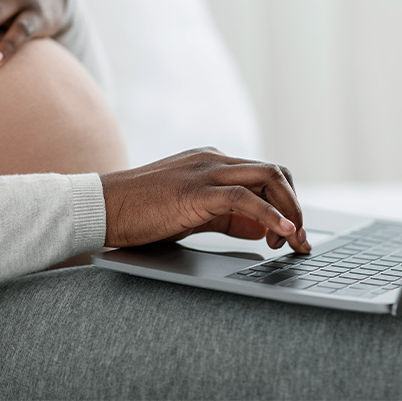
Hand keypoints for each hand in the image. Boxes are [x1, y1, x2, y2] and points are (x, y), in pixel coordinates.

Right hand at [100, 148, 310, 253]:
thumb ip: (225, 216)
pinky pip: (245, 197)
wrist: (101, 206)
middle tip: (299, 241)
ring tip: (295, 240)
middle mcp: (214, 160)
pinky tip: (283, 233)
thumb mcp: (191, 211)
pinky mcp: (196, 190)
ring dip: (291, 210)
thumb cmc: (139, 212)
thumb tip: (261, 229)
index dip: (285, 203)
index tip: (290, 234)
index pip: (264, 174)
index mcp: (212, 162)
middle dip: (296, 206)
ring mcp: (206, 171)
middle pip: (275, 172)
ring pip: (268, 177)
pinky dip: (272, 215)